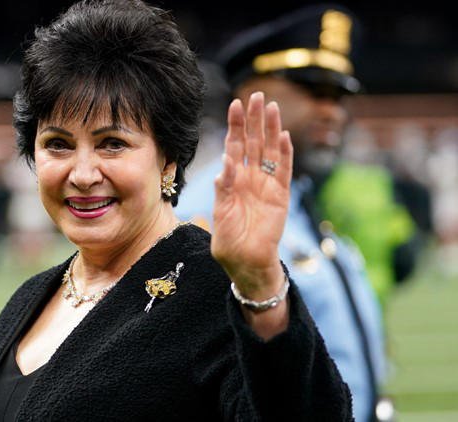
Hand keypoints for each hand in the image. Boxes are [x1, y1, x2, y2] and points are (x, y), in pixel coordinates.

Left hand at [211, 92, 291, 308]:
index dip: (236, 125)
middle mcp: (250, 177)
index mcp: (232, 179)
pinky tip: (284, 135)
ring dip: (271, 129)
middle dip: (254, 119)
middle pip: (254, 141)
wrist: (247, 262)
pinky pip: (284, 170)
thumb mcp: (220, 213)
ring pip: (270, 150)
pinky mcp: (281, 196)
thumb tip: (225, 164)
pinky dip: (285, 153)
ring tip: (271, 107)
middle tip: (256, 95)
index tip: (235, 104)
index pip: (234, 146)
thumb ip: (223, 189)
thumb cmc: (229, 241)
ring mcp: (266, 185)